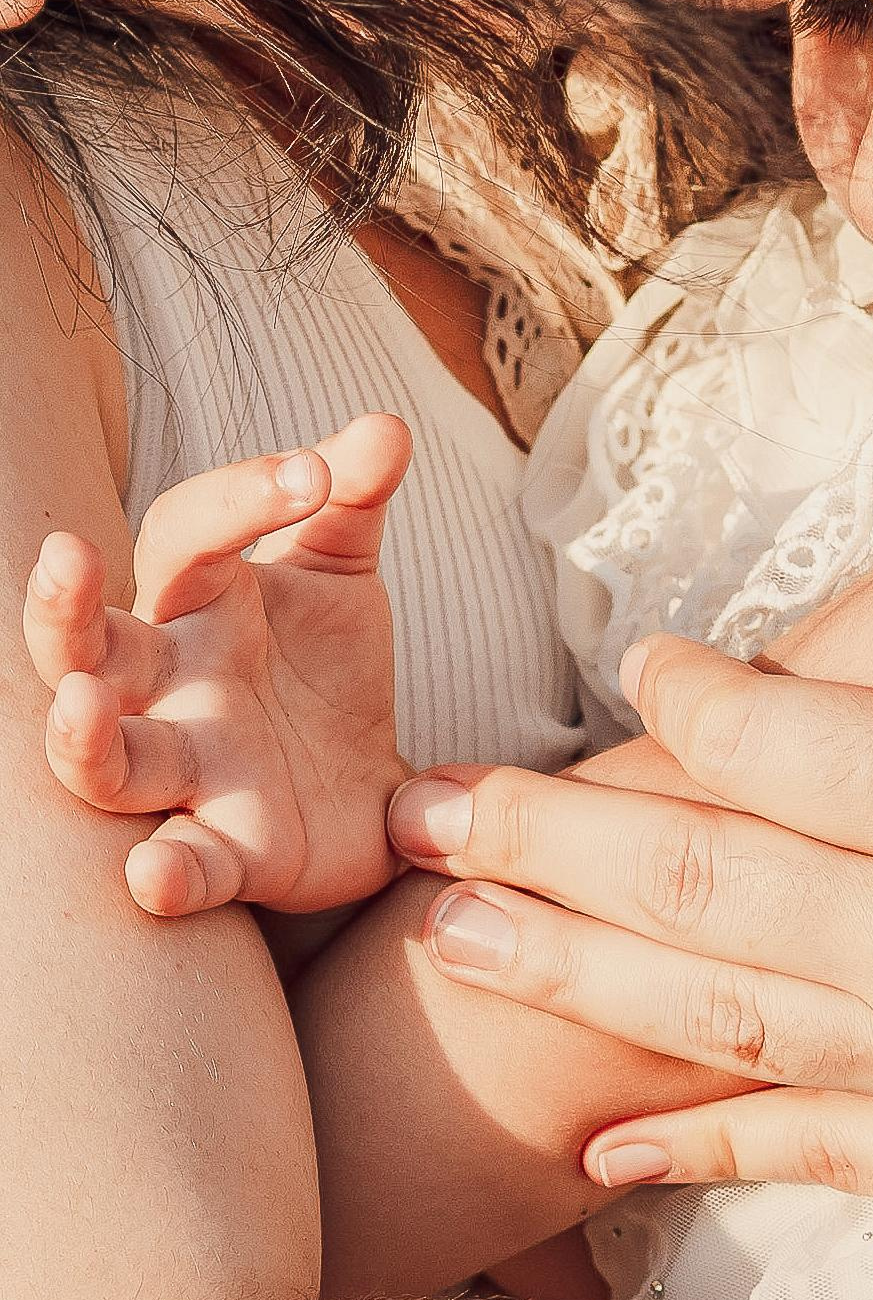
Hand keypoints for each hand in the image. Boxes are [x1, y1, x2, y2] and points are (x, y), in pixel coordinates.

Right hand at [24, 415, 412, 916]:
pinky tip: (154, 875)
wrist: (372, 783)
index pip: (184, 534)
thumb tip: (383, 424)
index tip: (318, 471)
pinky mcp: (234, 851)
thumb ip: (355, 500)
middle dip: (62, 610)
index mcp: (197, 606)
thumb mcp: (341, 571)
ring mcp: (193, 771)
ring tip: (79, 704)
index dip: (239, 494)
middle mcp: (171, 687)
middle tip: (63, 558)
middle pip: (87, 646)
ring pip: (107, 763)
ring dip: (83, 740)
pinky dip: (167, 875)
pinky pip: (186, 867)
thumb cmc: (323, 664)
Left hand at [386, 489, 872, 1238]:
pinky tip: (612, 1149)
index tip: (636, 666)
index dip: (689, 700)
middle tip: (416, 819)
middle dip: (544, 847)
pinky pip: (814, 1157)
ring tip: (448, 945)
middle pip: (701, 884)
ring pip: (719, 1019)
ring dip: (572, 976)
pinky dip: (701, 1147)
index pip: (787, 742)